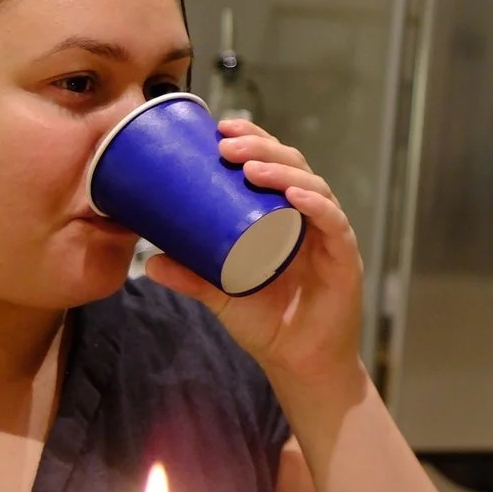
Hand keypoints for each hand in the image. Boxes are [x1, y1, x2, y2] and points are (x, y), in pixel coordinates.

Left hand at [144, 120, 364, 391]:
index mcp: (283, 215)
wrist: (300, 363)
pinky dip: (316, 206)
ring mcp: (329, 234)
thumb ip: (190, 277)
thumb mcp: (221, 294)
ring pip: (314, 186)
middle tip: (227, 144)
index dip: (253, 139)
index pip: (274, 164)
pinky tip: (295, 197)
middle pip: (294, 166)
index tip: (221, 128)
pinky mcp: (344, 256)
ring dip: (283, 171)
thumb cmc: (267, 322)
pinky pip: (334, 222)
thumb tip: (148, 260)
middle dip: (262, 147)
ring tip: (251, 167)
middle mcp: (309, 217)